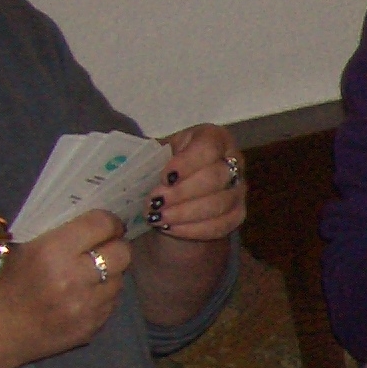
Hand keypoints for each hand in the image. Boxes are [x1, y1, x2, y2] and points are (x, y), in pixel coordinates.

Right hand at [0, 209, 130, 358]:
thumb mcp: (18, 249)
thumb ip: (57, 235)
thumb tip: (92, 224)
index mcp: (52, 252)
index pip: (102, 224)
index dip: (108, 221)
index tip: (104, 224)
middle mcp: (75, 278)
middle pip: (122, 252)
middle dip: (115, 246)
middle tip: (102, 247)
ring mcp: (87, 306)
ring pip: (120, 278)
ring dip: (109, 273)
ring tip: (87, 274)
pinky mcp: (93, 327)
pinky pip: (112, 302)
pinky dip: (103, 295)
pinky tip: (82, 295)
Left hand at [144, 124, 245, 243]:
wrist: (178, 190)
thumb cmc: (165, 165)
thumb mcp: (158, 153)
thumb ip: (150, 157)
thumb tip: (127, 166)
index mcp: (214, 137)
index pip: (208, 147)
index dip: (187, 163)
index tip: (164, 178)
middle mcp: (234, 161)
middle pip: (216, 178)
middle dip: (183, 193)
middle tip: (156, 202)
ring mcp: (239, 189)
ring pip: (219, 204)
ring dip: (185, 213)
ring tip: (158, 217)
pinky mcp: (238, 214)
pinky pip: (221, 225)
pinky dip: (192, 229)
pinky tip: (170, 228)